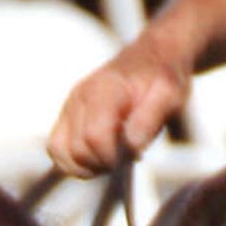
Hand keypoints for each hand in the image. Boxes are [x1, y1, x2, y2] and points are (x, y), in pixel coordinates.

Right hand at [47, 41, 190, 176]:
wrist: (151, 59)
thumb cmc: (160, 79)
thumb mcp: (169, 95)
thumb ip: (150, 119)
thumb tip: (131, 147)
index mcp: (104, 89)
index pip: (94, 135)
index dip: (111, 156)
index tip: (132, 157)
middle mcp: (79, 96)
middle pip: (77, 149)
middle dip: (101, 163)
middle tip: (124, 158)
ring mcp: (68, 106)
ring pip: (60, 152)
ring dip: (84, 166)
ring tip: (108, 159)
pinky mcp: (64, 116)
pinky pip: (56, 149)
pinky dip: (73, 162)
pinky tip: (95, 158)